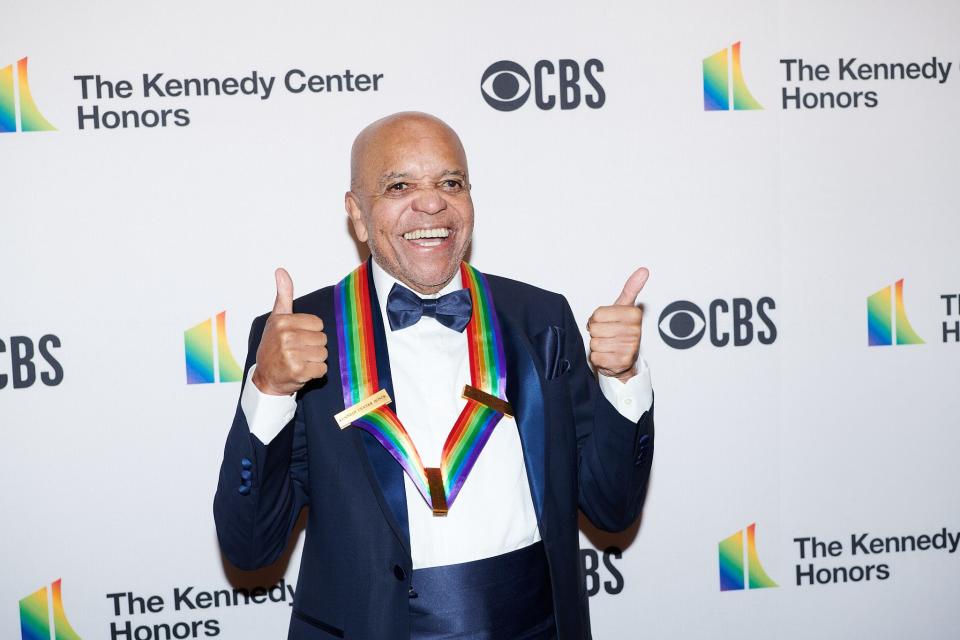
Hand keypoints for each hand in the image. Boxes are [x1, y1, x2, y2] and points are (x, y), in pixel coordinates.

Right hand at [251, 268, 327, 395]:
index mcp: (283, 322)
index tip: (296, 337)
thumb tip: (281, 270)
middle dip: (313, 347)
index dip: (311, 332)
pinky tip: (302, 372)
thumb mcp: (277, 318)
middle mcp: (286, 336)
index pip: (318, 324)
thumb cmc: (273, 346)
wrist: (266, 378)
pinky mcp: (298, 371)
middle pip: (323, 339)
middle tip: (297, 352)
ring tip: (300, 361)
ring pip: (324, 354)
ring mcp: (291, 354)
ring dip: (315, 360)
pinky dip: (315, 373)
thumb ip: (283, 295)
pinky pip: (322, 369)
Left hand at [587, 267, 648, 382]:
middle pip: (595, 329)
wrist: (625, 360)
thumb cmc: (621, 330)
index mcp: (634, 315)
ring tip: (608, 345)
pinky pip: (596, 357)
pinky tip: (608, 356)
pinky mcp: (621, 363)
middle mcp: (634, 332)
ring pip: (595, 343)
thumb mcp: (624, 307)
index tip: (607, 322)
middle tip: (607, 335)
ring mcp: (629, 348)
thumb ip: (631, 288)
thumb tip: (644, 270)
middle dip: (596, 332)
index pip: (597, 314)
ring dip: (597, 345)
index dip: (596, 319)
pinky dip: (598, 358)